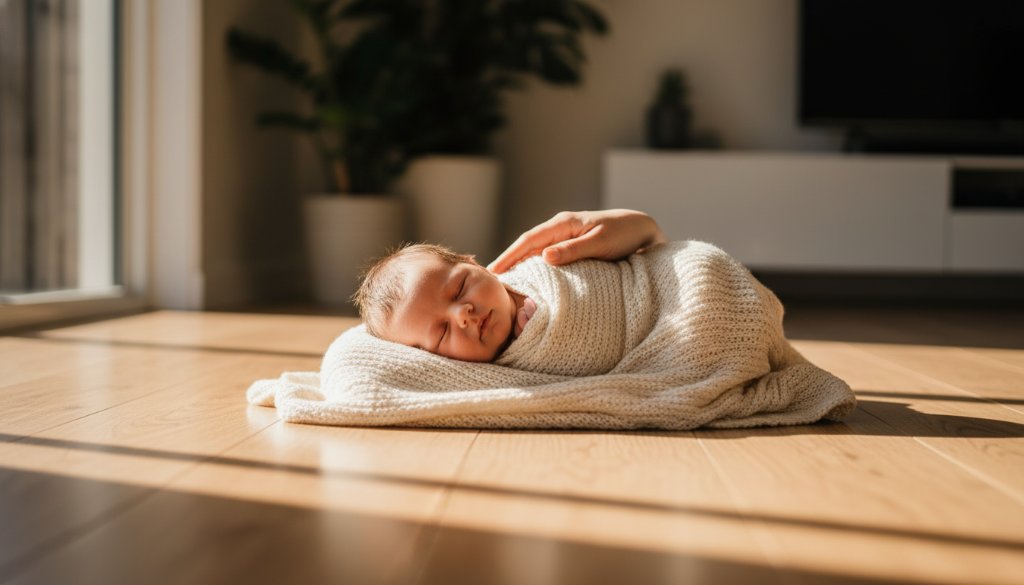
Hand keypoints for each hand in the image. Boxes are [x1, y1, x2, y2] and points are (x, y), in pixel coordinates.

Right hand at [487, 209, 667, 273]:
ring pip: (535, 251)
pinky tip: (529, 279)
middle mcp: (560, 228)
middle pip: (526, 245)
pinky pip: (546, 256)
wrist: (643, 231)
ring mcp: (564, 236)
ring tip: (504, 282)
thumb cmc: (624, 236)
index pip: (528, 240)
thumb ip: (573, 250)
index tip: (494, 271)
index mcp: (563, 224)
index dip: (509, 255)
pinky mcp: (571, 246)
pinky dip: (534, 266)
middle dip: (508, 260)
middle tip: (489, 280)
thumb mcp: (600, 242)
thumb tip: (544, 256)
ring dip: (519, 264)